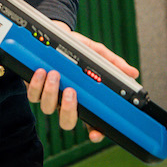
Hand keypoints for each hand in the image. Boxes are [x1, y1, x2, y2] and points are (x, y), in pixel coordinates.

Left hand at [25, 21, 139, 141]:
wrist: (54, 34)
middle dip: (69, 111)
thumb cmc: (76, 48)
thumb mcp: (97, 53)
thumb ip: (113, 63)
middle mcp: (66, 101)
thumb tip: (132, 72)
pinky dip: (36, 85)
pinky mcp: (35, 87)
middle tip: (72, 92)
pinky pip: (33, 95)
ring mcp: (50, 96)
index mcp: (84, 98)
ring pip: (49, 108)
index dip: (95, 132)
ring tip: (55, 74)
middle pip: (67, 122)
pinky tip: (42, 71)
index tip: (96, 132)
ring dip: (51, 93)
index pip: (92, 122)